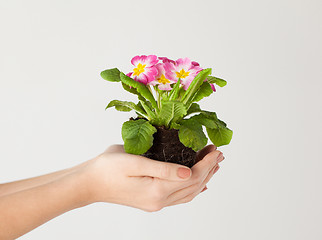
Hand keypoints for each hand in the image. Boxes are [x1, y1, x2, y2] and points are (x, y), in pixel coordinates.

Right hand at [80, 144, 223, 211]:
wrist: (89, 183)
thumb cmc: (107, 169)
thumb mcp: (134, 162)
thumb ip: (163, 169)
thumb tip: (189, 172)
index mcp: (157, 190)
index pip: (192, 176)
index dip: (207, 163)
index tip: (216, 150)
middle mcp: (160, 200)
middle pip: (194, 185)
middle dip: (209, 168)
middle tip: (219, 154)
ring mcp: (156, 202)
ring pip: (189, 192)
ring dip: (203, 177)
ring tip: (213, 165)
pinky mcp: (152, 200)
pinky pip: (179, 197)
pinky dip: (192, 188)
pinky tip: (198, 183)